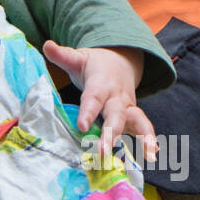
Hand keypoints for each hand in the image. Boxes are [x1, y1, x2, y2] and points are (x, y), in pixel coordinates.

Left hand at [42, 41, 157, 164]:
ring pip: (137, 121)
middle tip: (103, 151)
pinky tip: (152, 154)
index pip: (94, 98)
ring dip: (143, 137)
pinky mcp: (134, 117)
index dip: (88, 112)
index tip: (82, 126)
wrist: (119, 62)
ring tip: (149, 154)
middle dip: (111, 133)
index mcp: (101, 84)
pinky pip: (144, 127)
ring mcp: (128, 107)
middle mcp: (117, 97)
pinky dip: (149, 140)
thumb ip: (63, 56)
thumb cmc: (94, 65)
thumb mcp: (78, 58)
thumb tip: (47, 45)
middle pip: (116, 115)